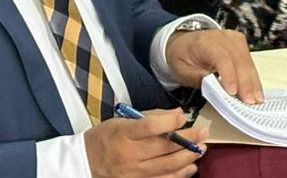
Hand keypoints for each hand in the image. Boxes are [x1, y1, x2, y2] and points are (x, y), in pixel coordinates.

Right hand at [84, 108, 205, 177]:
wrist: (83, 162)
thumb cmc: (105, 137)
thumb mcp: (122, 119)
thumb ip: (151, 116)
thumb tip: (177, 114)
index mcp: (124, 133)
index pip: (151, 126)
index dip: (172, 121)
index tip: (185, 116)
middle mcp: (129, 154)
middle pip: (164, 148)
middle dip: (189, 139)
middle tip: (203, 133)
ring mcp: (132, 173)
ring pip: (166, 167)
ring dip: (188, 158)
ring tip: (201, 149)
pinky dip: (179, 175)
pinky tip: (190, 168)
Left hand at [163, 28, 262, 102]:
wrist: (183, 41)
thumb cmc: (181, 56)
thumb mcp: (181, 70)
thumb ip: (198, 78)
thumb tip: (216, 88)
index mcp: (205, 42)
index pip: (221, 58)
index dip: (229, 75)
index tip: (232, 93)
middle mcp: (223, 37)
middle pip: (239, 60)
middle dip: (246, 82)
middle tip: (250, 101)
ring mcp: (235, 39)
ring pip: (248, 61)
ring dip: (253, 81)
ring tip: (258, 99)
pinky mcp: (241, 44)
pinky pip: (249, 61)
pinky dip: (253, 77)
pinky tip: (256, 90)